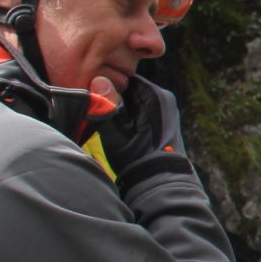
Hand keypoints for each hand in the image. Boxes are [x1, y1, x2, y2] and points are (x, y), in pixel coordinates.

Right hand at [97, 75, 191, 191]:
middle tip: (99, 112)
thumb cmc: (137, 157)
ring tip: (110, 126)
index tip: (93, 97)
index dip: (106, 87)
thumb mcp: (116, 129)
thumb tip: (99, 79)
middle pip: (130, 91)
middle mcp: (164, 99)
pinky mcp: (165, 124)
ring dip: (121, 111)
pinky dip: (130, 120)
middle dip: (114, 99)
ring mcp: (167, 112)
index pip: (123, 79)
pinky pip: (142, 114)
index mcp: (155, 94)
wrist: (161, 182)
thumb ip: (107, 103)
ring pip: (135, 103)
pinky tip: (122, 133)